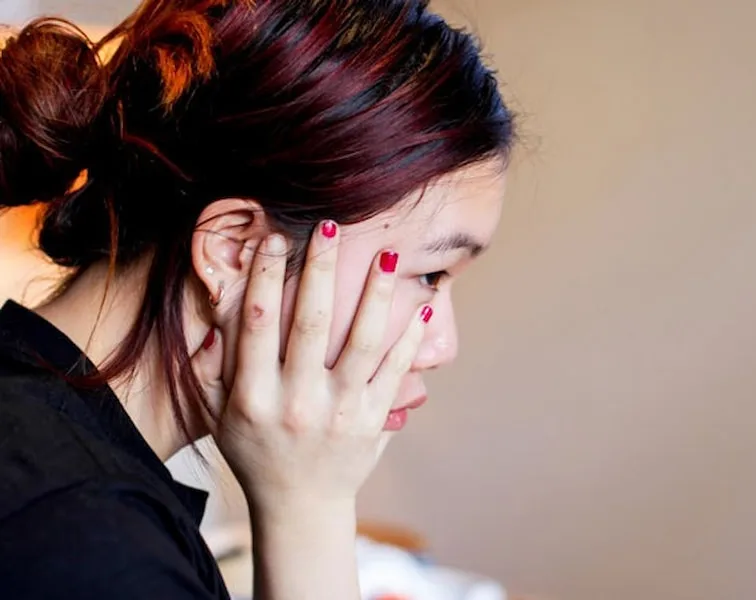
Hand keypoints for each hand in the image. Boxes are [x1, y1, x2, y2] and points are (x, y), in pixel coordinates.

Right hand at [192, 222, 429, 512]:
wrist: (299, 505)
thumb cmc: (255, 451)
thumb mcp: (219, 415)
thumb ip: (213, 367)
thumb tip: (220, 310)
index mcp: (253, 398)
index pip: (257, 325)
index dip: (262, 278)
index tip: (272, 238)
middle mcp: (296, 403)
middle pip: (309, 324)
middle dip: (318, 269)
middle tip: (329, 224)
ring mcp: (339, 412)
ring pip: (361, 343)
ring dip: (375, 295)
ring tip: (387, 255)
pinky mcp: (372, 420)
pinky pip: (395, 372)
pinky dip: (410, 339)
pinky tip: (423, 307)